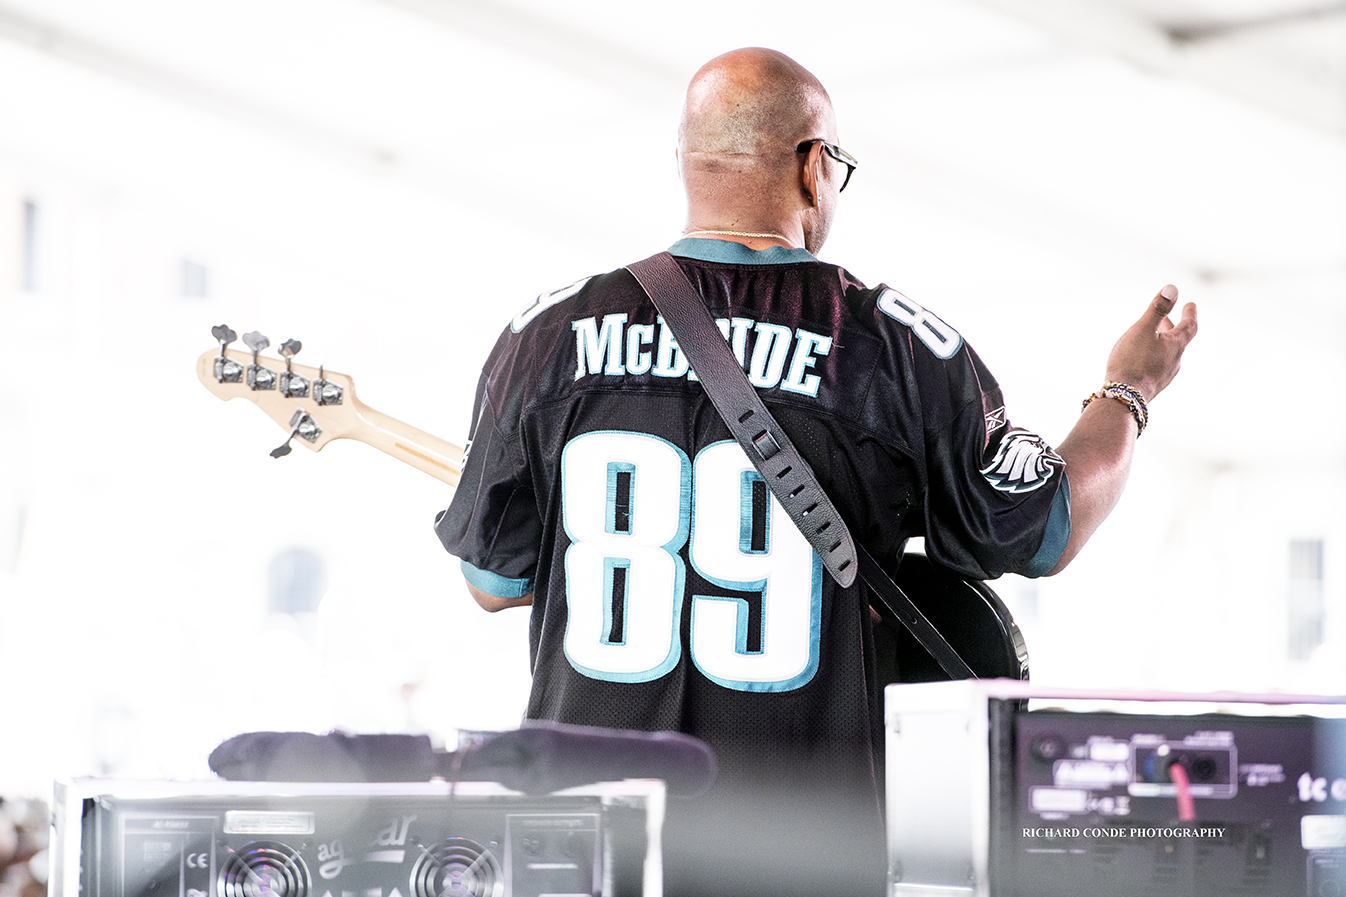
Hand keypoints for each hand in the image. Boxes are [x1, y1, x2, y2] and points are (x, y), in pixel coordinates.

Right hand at [1103, 285, 1197, 401]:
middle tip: (1169, 319)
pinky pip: (1158, 366)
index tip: (1190, 305)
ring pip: (1168, 354)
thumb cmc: (1132, 361)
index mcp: (1175, 346)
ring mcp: (1165, 375)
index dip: (1190, 314)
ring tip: (1152, 338)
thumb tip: (1173, 288)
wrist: (1123, 397)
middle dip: (1173, 327)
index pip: (1189, 326)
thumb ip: (1157, 309)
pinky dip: (1154, 356)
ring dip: (1162, 343)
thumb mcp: (1143, 329)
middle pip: (1178, 340)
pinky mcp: (1154, 386)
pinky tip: (1141, 360)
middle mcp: (1175, 361)